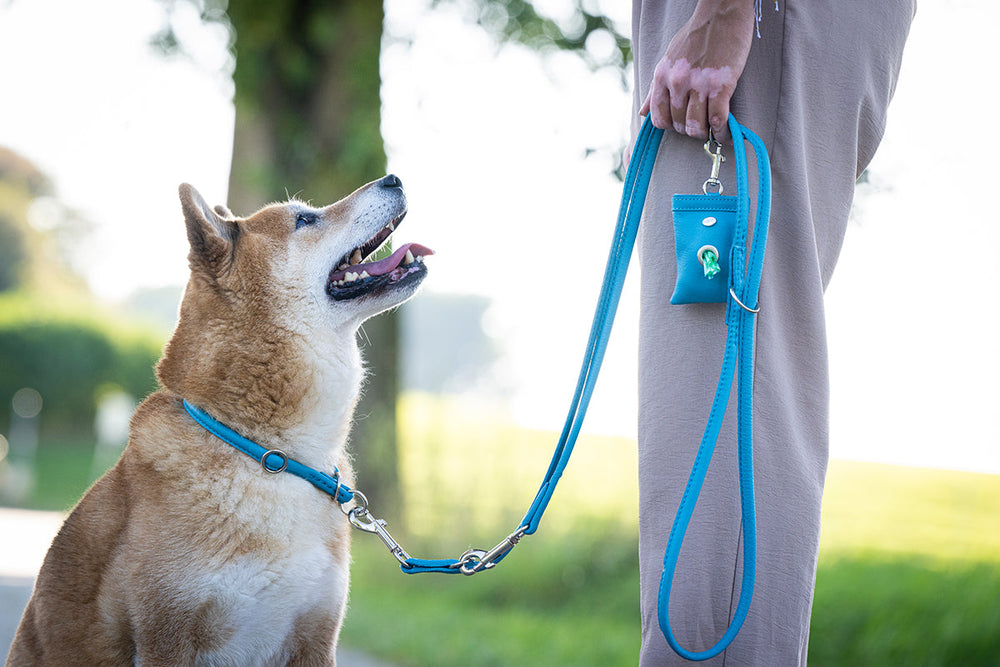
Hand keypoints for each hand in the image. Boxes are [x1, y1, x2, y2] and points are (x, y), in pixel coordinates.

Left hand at [639, 0, 754, 139]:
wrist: (721, 12)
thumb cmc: (696, 36)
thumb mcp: (668, 60)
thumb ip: (656, 89)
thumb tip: (642, 113)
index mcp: (662, 77)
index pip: (657, 118)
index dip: (669, 126)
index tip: (680, 123)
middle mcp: (677, 82)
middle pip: (678, 124)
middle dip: (689, 129)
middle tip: (700, 124)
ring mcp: (699, 84)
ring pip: (696, 126)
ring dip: (704, 132)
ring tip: (711, 128)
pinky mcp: (721, 85)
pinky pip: (717, 119)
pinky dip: (720, 130)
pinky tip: (723, 130)